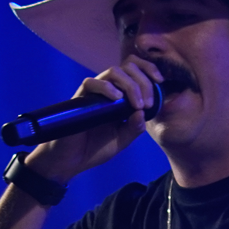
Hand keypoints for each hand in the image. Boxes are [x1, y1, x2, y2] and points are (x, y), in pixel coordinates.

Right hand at [23, 56, 163, 181]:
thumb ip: (134, 128)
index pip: (135, 70)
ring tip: (136, 104)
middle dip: (143, 81)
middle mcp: (107, 91)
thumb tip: (143, 112)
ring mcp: (93, 93)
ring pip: (113, 72)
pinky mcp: (80, 99)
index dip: (149, 69)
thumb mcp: (121, 140)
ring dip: (130, 85)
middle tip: (147, 103)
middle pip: (128, 67)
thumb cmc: (93, 149)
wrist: (69, 161)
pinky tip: (117, 99)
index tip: (160, 81)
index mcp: (120, 97)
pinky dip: (107, 88)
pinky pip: (92, 83)